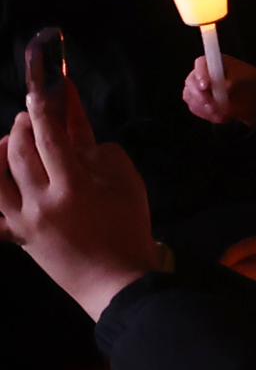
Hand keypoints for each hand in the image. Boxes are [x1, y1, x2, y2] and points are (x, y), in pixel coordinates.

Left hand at [0, 67, 162, 315]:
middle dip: (23, 125)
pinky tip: (0, 176)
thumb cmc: (129, 229)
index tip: (42, 88)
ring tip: (10, 139)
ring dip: (2, 150)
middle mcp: (42, 201)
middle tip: (30, 112)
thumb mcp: (129, 185)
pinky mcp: (18, 234)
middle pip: (19, 152)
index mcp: (74, 187)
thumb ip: (103, 155)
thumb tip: (78, 140)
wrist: (116, 281)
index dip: (46, 109)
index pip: (52, 138)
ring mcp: (24, 219)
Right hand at [184, 53, 255, 126]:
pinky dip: (207, 114)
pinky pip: (194, 107)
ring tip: (224, 114)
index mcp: (218, 62)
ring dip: (205, 108)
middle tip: (213, 107)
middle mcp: (204, 72)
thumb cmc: (253, 85)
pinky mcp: (197, 100)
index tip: (206, 86)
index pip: (201, 63)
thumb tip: (225, 86)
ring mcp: (198, 86)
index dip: (201, 74)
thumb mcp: (249, 81)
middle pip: (191, 81)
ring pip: (190, 96)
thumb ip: (235, 81)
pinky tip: (222, 117)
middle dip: (201, 96)